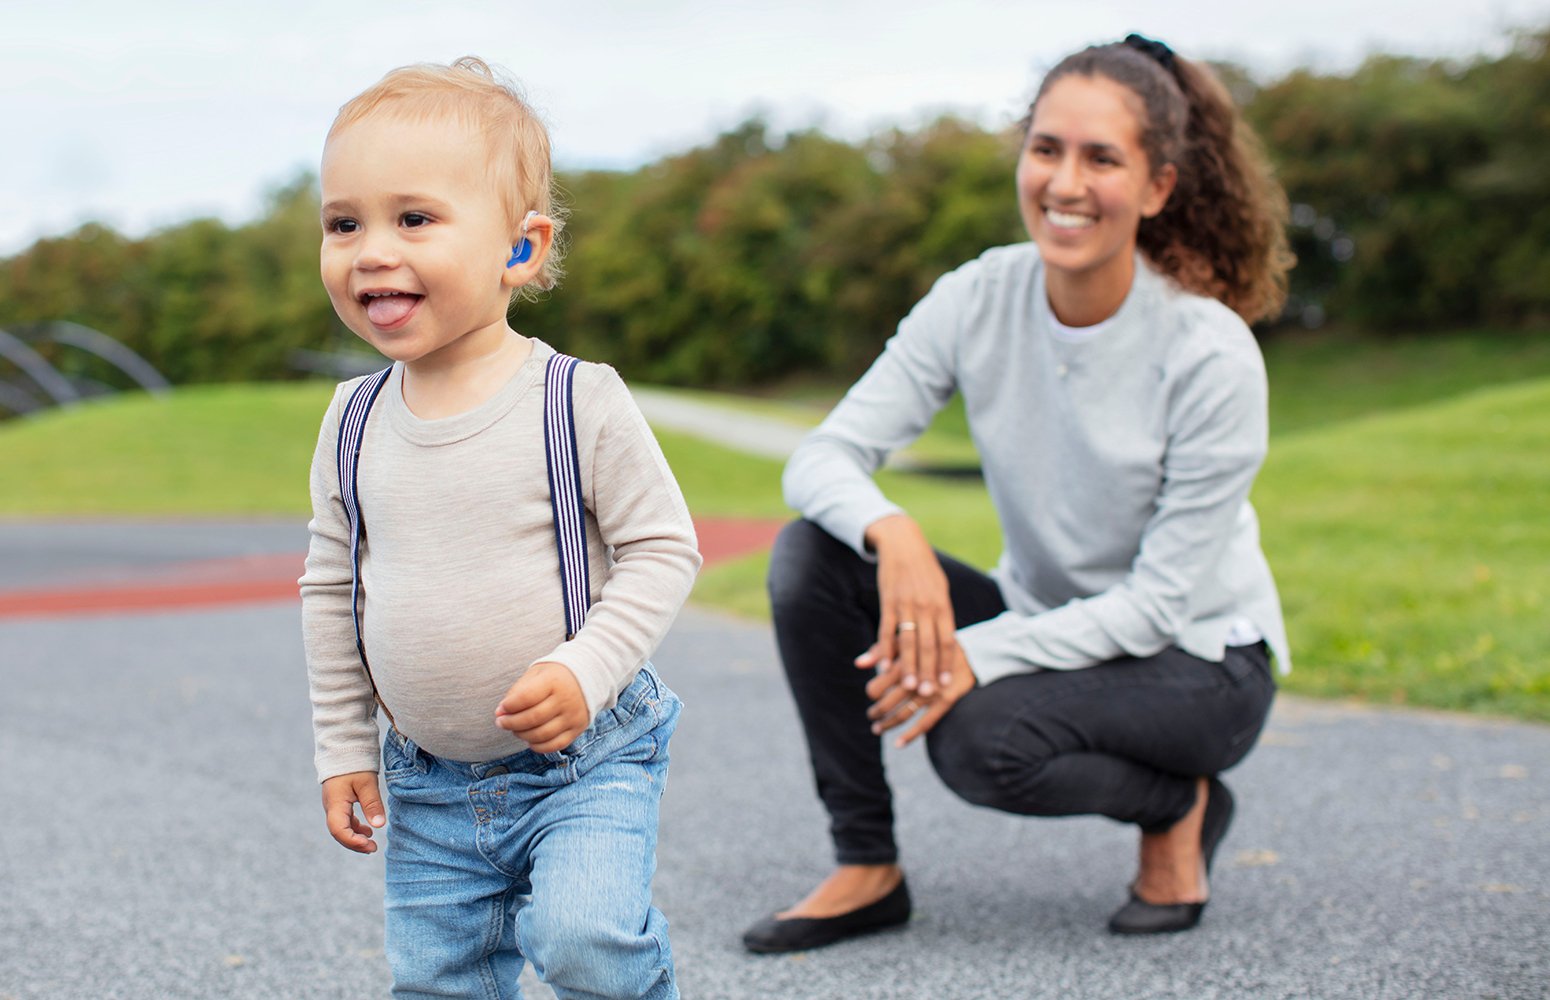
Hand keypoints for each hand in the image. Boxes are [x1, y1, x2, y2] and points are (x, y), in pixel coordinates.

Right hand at [321, 771, 385, 853]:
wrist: (343, 749)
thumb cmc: (355, 764)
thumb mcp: (367, 783)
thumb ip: (372, 804)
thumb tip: (379, 825)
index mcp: (335, 803)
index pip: (339, 830)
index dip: (353, 841)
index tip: (370, 844)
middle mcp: (331, 807)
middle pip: (339, 833)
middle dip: (355, 844)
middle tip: (373, 849)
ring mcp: (333, 806)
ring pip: (341, 828)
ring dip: (355, 837)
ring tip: (371, 843)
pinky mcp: (339, 803)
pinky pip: (344, 821)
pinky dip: (355, 828)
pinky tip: (367, 831)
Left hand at [496, 661, 589, 752]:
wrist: (588, 677)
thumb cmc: (555, 676)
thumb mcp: (536, 674)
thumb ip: (517, 692)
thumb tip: (500, 713)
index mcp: (554, 681)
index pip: (527, 697)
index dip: (510, 706)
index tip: (501, 708)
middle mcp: (566, 699)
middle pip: (533, 718)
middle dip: (511, 723)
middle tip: (501, 722)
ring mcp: (573, 716)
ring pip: (542, 735)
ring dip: (522, 735)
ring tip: (515, 729)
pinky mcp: (577, 729)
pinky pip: (554, 745)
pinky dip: (538, 746)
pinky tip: (530, 739)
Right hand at [857, 514, 958, 697]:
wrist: (902, 542)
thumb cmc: (924, 568)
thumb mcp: (939, 588)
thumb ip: (942, 614)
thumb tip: (945, 639)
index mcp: (942, 605)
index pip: (947, 640)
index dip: (946, 664)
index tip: (945, 685)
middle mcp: (927, 607)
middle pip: (929, 645)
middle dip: (928, 672)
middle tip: (926, 694)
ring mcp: (907, 604)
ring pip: (908, 641)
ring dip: (907, 666)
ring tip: (907, 686)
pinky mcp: (888, 601)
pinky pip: (886, 630)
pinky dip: (884, 650)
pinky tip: (882, 666)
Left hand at [866, 645, 976, 747]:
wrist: (969, 652)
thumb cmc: (930, 646)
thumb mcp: (907, 642)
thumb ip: (881, 651)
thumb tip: (857, 664)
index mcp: (905, 661)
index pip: (878, 685)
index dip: (872, 692)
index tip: (872, 694)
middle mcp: (918, 677)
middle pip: (888, 702)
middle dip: (877, 711)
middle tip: (871, 715)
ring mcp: (932, 691)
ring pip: (904, 714)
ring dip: (888, 724)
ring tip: (877, 728)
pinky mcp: (946, 701)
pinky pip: (925, 723)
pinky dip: (910, 736)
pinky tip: (898, 744)